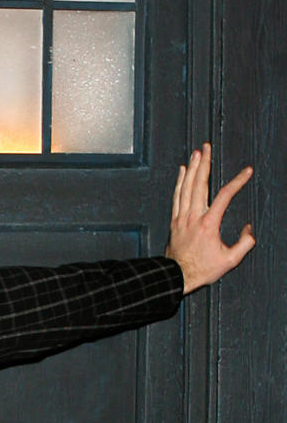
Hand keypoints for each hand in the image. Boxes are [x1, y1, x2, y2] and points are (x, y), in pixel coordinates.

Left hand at [165, 142, 254, 293]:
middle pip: (199, 184)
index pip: (224, 196)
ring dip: (191, 168)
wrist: (177, 275)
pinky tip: (182, 171)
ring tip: (197, 152)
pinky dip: (179, 182)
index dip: (237, 182)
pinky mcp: (174, 220)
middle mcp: (193, 216)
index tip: (247, 171)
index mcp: (209, 224)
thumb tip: (248, 229)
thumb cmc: (203, 269)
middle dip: (204, 163)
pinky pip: (176, 196)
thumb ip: (244, 243)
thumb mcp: (230, 260)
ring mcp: (181, 217)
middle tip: (207, 147)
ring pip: (186, 187)